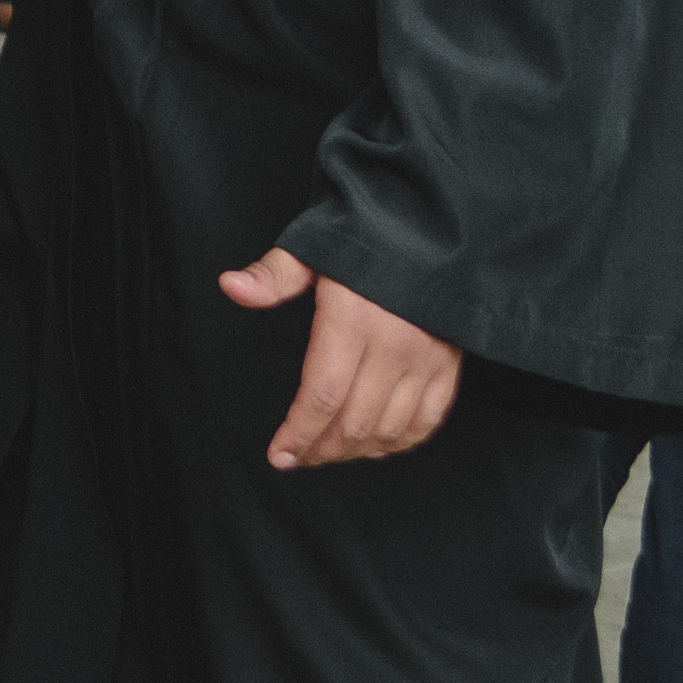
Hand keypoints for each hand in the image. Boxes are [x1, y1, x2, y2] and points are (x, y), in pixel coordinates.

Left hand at [221, 246, 460, 467]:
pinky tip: (377, 447)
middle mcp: (394, 346)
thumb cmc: (370, 233)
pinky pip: (430, 417)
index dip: (298, 433)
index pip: (322, 396)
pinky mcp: (451, 362)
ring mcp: (427, 358)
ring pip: (391, 427)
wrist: (436, 223)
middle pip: (354, 421)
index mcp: (354, 321)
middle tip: (298, 458)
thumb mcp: (315, 246)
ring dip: (357, 450)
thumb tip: (231, 286)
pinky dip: (403, 441)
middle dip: (322, 449)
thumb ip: (274, 275)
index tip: (278, 454)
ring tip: (328, 454)